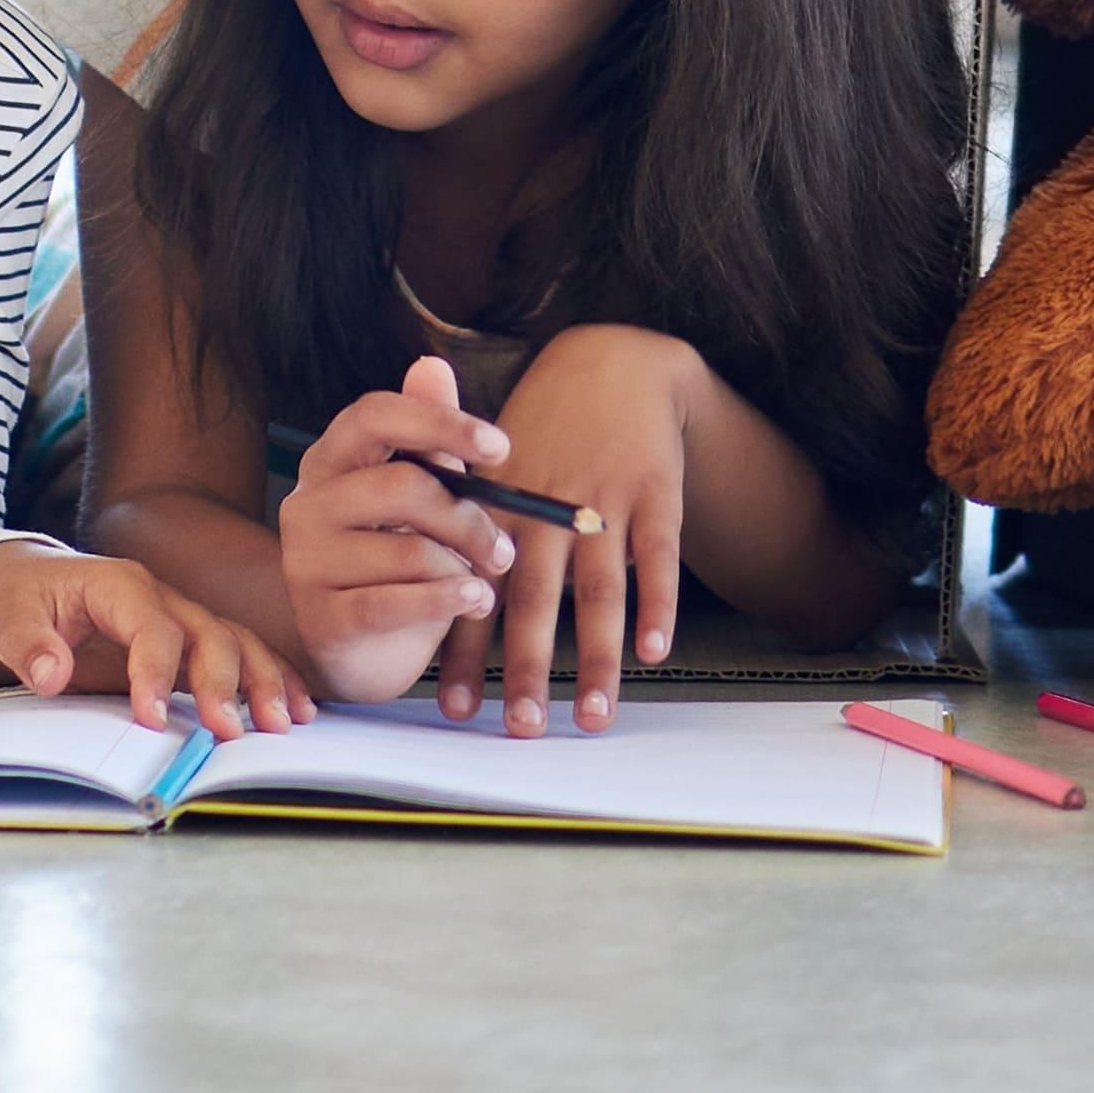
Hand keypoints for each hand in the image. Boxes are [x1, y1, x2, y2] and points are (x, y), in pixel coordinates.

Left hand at [0, 541, 307, 734]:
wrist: (27, 578)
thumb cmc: (20, 596)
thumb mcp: (6, 615)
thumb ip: (26, 644)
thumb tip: (50, 675)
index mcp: (117, 586)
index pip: (150, 626)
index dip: (155, 671)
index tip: (150, 718)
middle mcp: (160, 597)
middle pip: (207, 632)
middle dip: (222, 682)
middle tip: (227, 733)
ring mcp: (181, 616)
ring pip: (234, 641)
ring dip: (261, 680)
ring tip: (279, 724)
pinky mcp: (190, 640)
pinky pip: (239, 653)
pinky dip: (270, 678)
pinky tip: (296, 709)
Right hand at [274, 357, 524, 709]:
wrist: (364, 653)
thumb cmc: (398, 564)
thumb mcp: (421, 498)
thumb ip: (430, 440)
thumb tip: (432, 365)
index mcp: (330, 460)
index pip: (376, 414)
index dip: (441, 423)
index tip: (501, 449)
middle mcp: (306, 503)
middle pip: (402, 486)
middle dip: (469, 519)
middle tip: (503, 549)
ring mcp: (305, 562)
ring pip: (408, 552)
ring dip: (462, 571)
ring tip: (481, 585)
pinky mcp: (321, 619)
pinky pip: (395, 603)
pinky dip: (447, 601)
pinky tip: (470, 600)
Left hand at [427, 330, 698, 733]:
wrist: (614, 364)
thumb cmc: (544, 429)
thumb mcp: (494, 466)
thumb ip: (468, 532)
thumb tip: (435, 608)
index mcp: (500, 507)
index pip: (472, 588)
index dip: (461, 650)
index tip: (452, 708)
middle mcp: (547, 508)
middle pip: (534, 600)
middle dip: (526, 668)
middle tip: (521, 728)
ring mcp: (604, 501)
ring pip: (599, 591)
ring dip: (597, 659)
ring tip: (592, 718)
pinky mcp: (655, 492)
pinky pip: (658, 556)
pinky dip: (657, 604)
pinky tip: (653, 652)